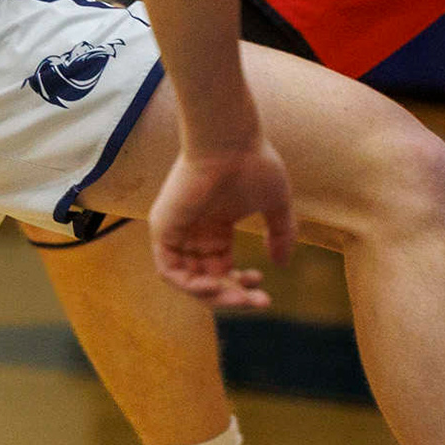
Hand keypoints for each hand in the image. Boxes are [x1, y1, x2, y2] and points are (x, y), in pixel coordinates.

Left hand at [147, 140, 297, 307]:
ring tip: (238, 298)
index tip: (263, 285)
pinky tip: (214, 286)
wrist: (231, 141)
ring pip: (188, 280)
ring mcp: (177, 230)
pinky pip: (169, 270)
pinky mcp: (163, 228)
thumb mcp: (276, 204)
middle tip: (258, 303)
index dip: (241, 284)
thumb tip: (281, 265)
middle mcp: (195, 230)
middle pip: (207, 278)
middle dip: (233, 295)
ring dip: (213, 296)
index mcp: (217, 225)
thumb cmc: (254, 162)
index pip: (222, 267)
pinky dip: (189, 285)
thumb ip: (281, 234)